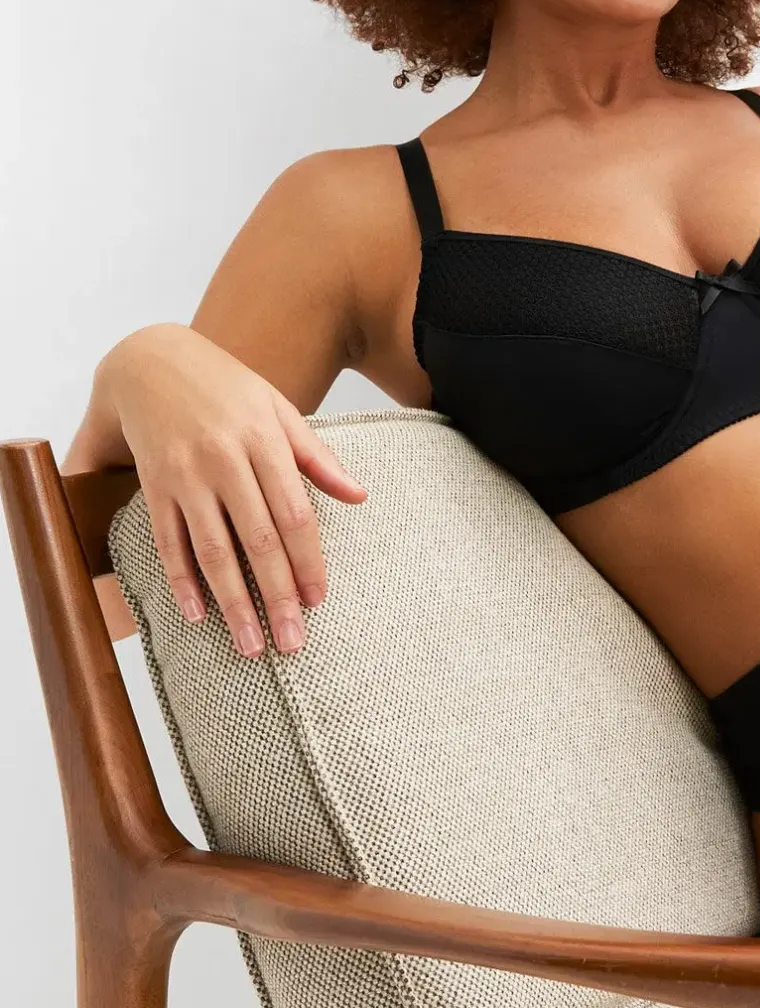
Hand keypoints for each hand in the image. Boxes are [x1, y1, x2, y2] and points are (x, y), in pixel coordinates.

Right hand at [102, 325, 366, 655]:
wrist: (153, 362)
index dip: (307, 561)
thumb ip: (317, 457)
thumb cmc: (227, 388)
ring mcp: (186, 475)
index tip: (318, 600)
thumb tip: (359, 496)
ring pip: (213, 550)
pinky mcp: (154, 486)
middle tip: (292, 642)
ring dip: (233, 603)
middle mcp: (225, 461)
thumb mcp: (279, 409)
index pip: (294, 514)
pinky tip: (197, 615)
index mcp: (264, 440)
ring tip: (250, 645)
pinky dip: (182, 581)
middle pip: (258, 540)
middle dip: (277, 596)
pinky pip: (169, 542)